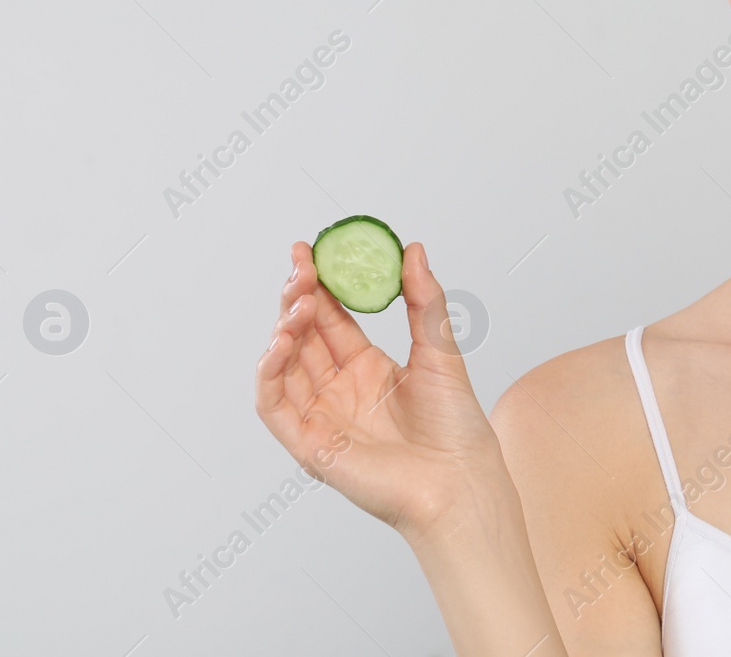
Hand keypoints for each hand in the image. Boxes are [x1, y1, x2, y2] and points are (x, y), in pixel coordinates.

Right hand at [256, 239, 506, 543]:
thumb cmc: (456, 426)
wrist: (461, 481)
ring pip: (284, 365)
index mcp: (367, 368)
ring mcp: (322, 416)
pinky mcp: (309, 445)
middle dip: (297, 298)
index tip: (310, 251)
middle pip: (303, 336)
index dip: (317, 285)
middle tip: (301, 266)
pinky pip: (275, 405)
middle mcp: (339, 390)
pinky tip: (280, 341)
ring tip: (300, 299)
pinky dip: (269, 372)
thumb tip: (414, 249)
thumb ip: (423, 300)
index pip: (330, 318)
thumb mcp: (440, 349)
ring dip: (284, 328)